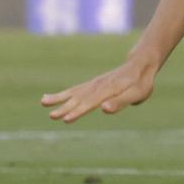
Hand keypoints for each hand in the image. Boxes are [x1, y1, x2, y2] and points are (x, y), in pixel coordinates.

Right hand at [41, 57, 156, 122]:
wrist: (140, 64)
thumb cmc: (141, 82)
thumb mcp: (137, 94)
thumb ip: (120, 102)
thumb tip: (103, 109)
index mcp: (110, 90)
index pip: (91, 103)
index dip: (79, 111)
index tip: (66, 119)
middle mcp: (98, 86)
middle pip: (80, 99)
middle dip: (66, 108)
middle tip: (52, 116)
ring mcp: (93, 84)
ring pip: (73, 93)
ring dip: (59, 99)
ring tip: (43, 103)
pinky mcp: (91, 85)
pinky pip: (73, 90)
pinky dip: (61, 95)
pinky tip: (47, 99)